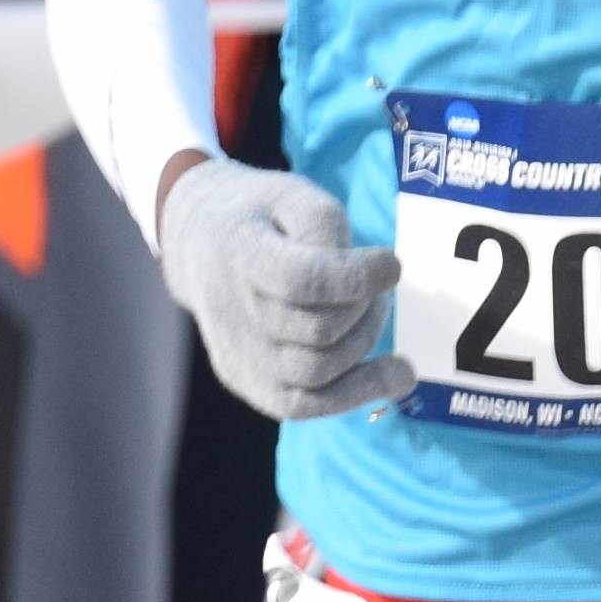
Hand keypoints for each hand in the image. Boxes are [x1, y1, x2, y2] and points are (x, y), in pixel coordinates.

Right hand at [154, 154, 407, 420]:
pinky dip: (361, 392)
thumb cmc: (262, 218)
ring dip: (365, 340)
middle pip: (320, 329)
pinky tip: (400, 374)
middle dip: (365, 305)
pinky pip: (308, 406)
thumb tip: (363, 280)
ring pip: (320, 370)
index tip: (391, 264)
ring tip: (371, 311)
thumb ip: (326, 227)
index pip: (302, 281)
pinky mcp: (248, 383)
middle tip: (374, 283)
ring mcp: (237, 354)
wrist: (200, 246)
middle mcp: (231, 311)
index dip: (359, 277)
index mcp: (238, 253)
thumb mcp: (293, 196)